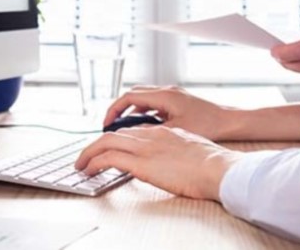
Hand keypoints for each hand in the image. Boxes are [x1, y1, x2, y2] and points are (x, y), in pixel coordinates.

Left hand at [75, 126, 242, 200]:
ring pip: (106, 142)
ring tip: (81, 164)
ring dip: (89, 152)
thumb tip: (169, 158)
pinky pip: (108, 158)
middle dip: (96, 144)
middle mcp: (150, 135)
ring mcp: (145, 147)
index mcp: (163, 132)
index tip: (107, 147)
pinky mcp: (141, 162)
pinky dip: (94, 162)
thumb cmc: (211, 163)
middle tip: (86, 155)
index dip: (116, 138)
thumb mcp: (190, 148)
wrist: (217, 167)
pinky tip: (88, 170)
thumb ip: (174, 148)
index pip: (131, 130)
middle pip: (115, 134)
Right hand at [103, 86, 237, 141]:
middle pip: (134, 95)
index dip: (114, 110)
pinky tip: (145, 128)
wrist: (231, 122)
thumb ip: (151, 131)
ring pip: (144, 99)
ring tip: (125, 129)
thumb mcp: (174, 131)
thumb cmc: (209, 125)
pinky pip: (154, 104)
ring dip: (132, 111)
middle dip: (120, 109)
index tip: (106, 123)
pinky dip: (144, 113)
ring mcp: (173, 95)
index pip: (129, 96)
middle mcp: (167, 91)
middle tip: (111, 125)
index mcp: (164, 96)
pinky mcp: (178, 102)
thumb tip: (132, 135)